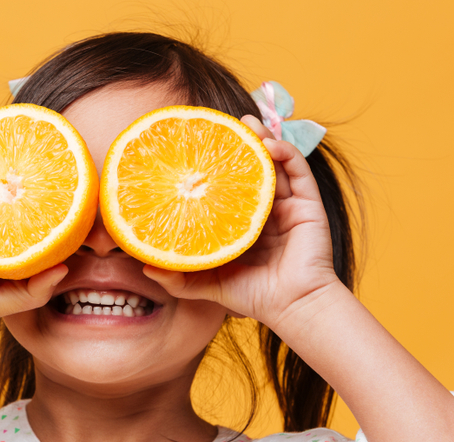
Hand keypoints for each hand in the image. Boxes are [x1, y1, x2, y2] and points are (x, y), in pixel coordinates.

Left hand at [143, 115, 342, 331]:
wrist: (292, 306)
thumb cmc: (253, 297)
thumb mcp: (207, 285)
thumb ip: (179, 278)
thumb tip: (145, 268)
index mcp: (243, 223)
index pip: (229, 187)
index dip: (216, 167)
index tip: (196, 147)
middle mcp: (266, 210)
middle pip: (251, 169)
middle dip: (238, 144)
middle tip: (220, 124)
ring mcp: (289, 205)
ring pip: (274, 163)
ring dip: (261, 139)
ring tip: (245, 122)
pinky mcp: (308, 205)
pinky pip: (298, 171)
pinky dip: (284, 152)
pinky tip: (268, 144)